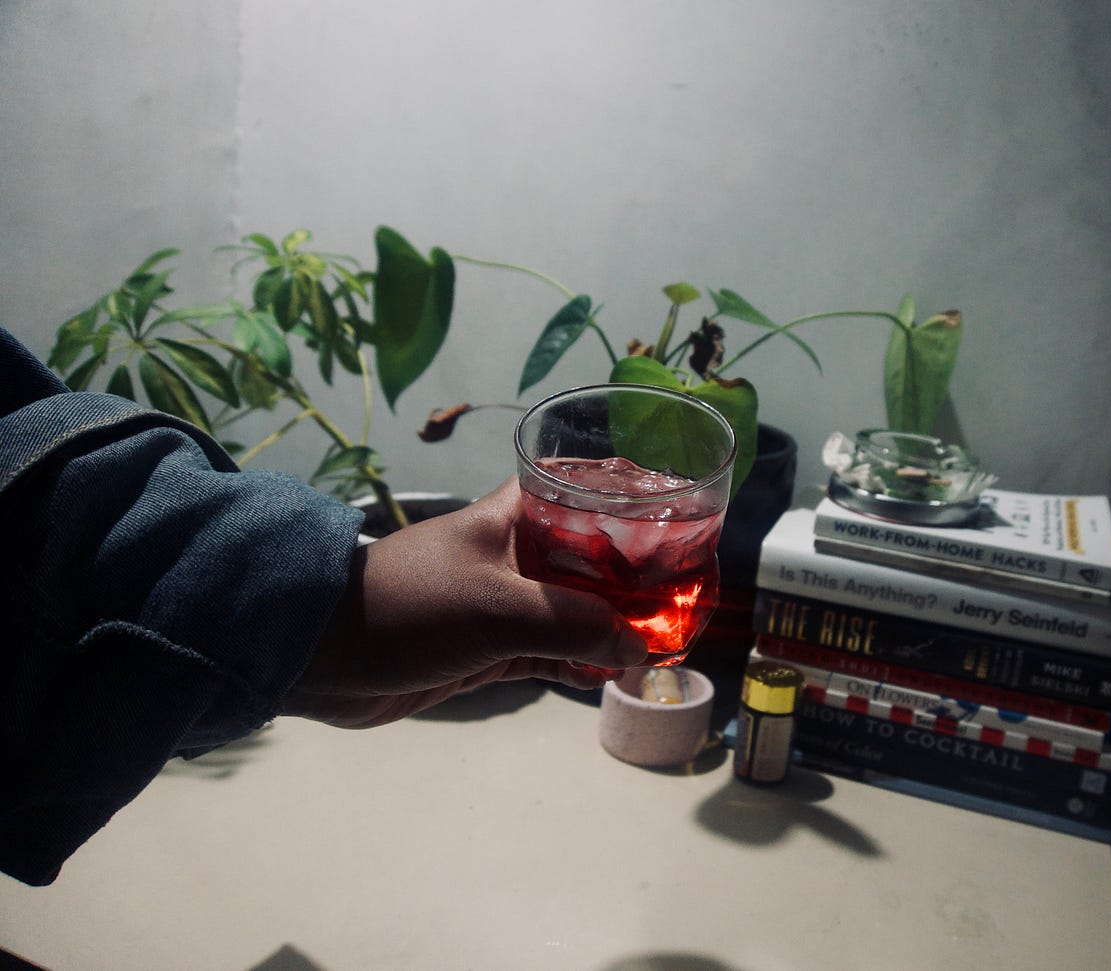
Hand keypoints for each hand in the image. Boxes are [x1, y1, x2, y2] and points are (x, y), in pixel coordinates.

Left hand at [284, 478, 649, 727]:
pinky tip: (613, 674)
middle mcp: (519, 553)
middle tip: (686, 591)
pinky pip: (555, 650)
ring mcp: (507, 602)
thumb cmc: (405, 607)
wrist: (321, 658)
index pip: (586, 487)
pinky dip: (584, 662)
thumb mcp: (494, 609)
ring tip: (664, 639)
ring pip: (579, 608)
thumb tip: (639, 646)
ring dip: (614, 625)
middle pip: (595, 554)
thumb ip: (570, 626)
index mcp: (516, 517)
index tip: (679, 512)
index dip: (632, 494)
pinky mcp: (494, 647)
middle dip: (638, 574)